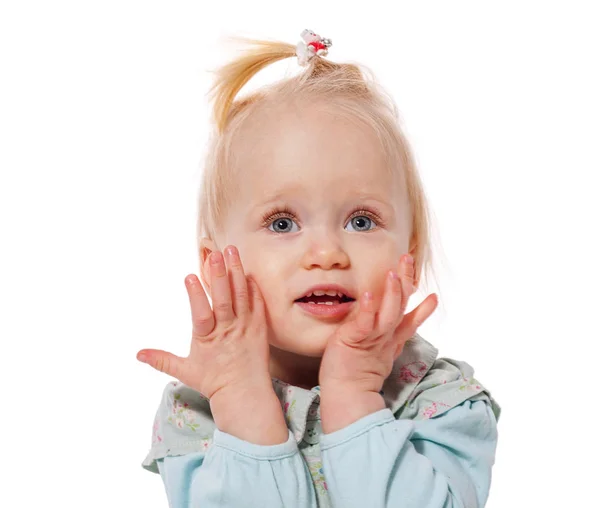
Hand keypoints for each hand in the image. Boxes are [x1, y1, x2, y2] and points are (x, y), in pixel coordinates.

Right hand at [136, 245, 272, 399]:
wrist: (245, 394)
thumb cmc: (213, 382)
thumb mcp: (185, 371)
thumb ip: (161, 360)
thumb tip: (138, 354)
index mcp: (207, 338)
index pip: (200, 313)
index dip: (195, 295)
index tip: (190, 275)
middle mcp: (228, 330)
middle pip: (223, 299)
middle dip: (218, 274)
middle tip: (215, 253)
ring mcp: (245, 327)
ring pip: (241, 295)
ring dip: (236, 272)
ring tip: (232, 251)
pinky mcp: (259, 327)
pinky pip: (257, 303)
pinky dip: (253, 287)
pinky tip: (248, 271)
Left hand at [319, 254, 437, 417]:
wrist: (346, 395)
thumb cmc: (357, 373)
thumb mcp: (381, 353)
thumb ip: (392, 339)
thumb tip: (404, 328)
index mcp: (390, 338)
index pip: (409, 318)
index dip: (422, 307)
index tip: (433, 295)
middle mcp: (384, 336)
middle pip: (400, 306)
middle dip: (405, 281)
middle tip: (408, 258)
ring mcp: (371, 338)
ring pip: (387, 313)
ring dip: (392, 293)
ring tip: (394, 273)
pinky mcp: (354, 340)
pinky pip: (364, 322)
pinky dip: (368, 308)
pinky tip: (370, 295)